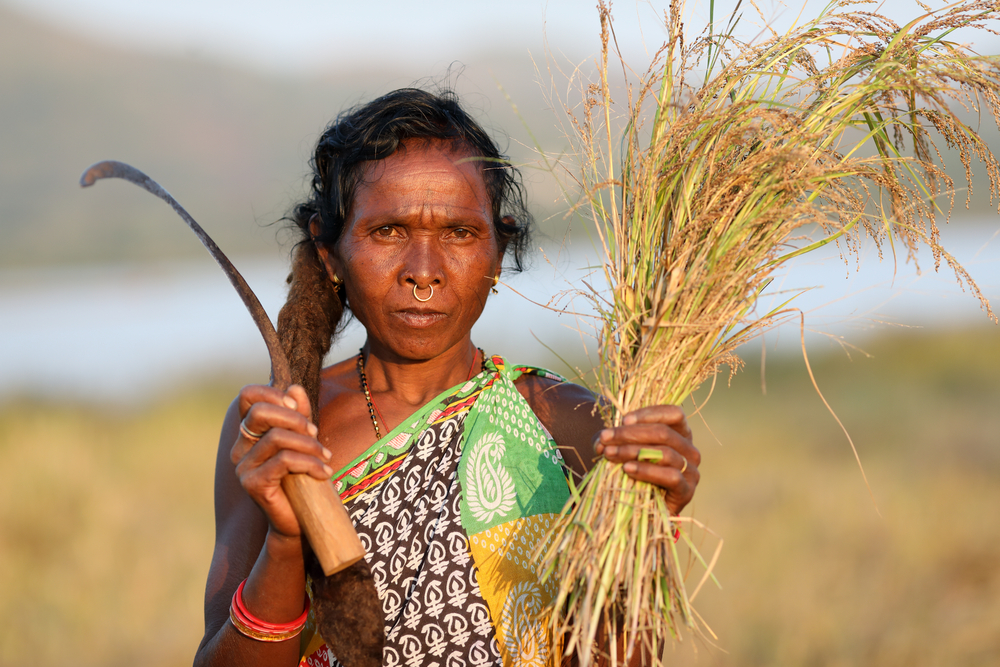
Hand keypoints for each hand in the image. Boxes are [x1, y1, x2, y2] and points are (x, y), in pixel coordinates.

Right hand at [230, 384, 332, 537]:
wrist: (299, 521)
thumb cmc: (303, 479)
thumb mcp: (305, 442)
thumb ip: (299, 415)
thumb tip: (294, 387)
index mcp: (250, 433)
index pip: (247, 397)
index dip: (271, 392)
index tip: (297, 405)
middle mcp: (240, 448)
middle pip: (260, 413)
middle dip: (295, 418)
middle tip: (316, 433)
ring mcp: (243, 467)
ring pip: (277, 438)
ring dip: (310, 445)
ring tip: (326, 457)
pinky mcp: (252, 484)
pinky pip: (284, 461)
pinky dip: (309, 463)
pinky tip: (324, 472)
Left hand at [594, 405, 699, 514]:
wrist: (643, 509)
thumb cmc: (634, 473)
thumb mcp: (621, 450)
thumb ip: (612, 441)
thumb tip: (600, 441)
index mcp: (680, 434)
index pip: (674, 414)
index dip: (649, 414)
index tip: (623, 419)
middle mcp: (689, 450)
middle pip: (664, 432)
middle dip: (630, 433)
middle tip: (605, 438)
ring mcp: (691, 471)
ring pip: (665, 453)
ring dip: (633, 451)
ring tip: (610, 454)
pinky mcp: (687, 491)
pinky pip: (671, 476)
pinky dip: (647, 471)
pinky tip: (627, 469)